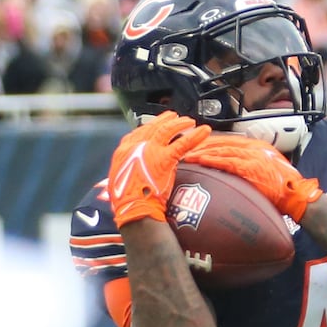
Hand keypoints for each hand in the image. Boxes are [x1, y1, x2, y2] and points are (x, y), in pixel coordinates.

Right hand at [108, 111, 211, 226]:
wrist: (133, 209)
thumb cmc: (128, 201)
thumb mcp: (121, 180)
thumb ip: (131, 170)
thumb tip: (139, 169)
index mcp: (124, 152)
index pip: (139, 133)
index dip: (151, 126)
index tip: (158, 122)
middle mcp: (136, 147)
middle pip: (153, 128)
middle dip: (166, 121)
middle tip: (176, 117)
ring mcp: (150, 151)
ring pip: (167, 131)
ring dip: (180, 124)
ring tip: (189, 121)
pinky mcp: (164, 159)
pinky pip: (183, 144)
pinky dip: (195, 136)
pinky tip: (204, 131)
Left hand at [183, 134, 321, 221]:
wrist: (296, 194)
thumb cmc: (285, 187)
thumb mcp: (269, 169)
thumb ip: (254, 166)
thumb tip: (239, 171)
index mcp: (258, 146)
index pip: (230, 140)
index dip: (212, 141)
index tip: (198, 143)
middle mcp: (254, 148)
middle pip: (223, 142)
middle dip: (203, 144)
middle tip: (187, 147)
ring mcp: (252, 157)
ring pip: (221, 150)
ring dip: (202, 152)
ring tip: (188, 155)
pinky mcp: (250, 168)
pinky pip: (226, 162)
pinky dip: (211, 160)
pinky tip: (200, 160)